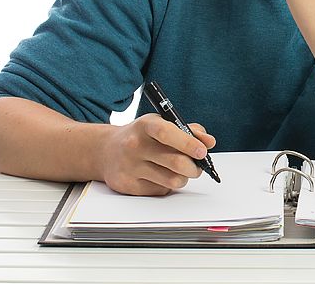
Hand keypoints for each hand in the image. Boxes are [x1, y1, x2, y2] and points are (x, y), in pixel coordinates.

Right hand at [98, 114, 215, 195]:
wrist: (105, 151)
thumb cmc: (141, 136)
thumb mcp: (161, 124)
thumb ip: (188, 130)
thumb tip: (209, 142)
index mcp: (145, 126)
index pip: (168, 133)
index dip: (188, 143)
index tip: (202, 152)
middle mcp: (134, 145)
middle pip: (175, 162)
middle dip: (194, 168)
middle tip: (198, 167)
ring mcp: (129, 167)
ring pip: (172, 180)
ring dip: (183, 178)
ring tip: (181, 171)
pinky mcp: (128, 186)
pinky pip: (160, 190)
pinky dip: (167, 185)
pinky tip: (160, 176)